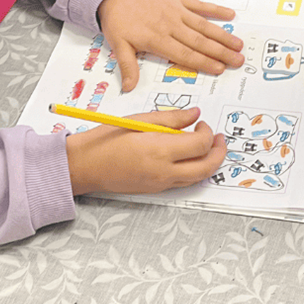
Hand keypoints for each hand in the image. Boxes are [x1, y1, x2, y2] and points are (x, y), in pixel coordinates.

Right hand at [66, 108, 226, 195]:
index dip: (207, 133)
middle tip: (219, 139)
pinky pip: (184, 182)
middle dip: (218, 152)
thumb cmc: (106, 139)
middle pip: (206, 167)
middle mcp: (163, 171)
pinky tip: (191, 158)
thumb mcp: (139, 120)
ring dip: (209, 163)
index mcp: (159, 150)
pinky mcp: (156, 190)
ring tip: (210, 148)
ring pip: (197, 178)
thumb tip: (194, 114)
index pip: (200, 145)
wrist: (84, 165)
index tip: (202, 124)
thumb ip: (171, 118)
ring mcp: (160, 184)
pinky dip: (194, 171)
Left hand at [97, 0, 244, 91]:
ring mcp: (177, 11)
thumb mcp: (119, 45)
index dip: (204, 62)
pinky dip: (215, 10)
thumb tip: (129, 88)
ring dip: (222, 36)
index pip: (185, 54)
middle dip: (221, 52)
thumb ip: (128, 67)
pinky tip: (230, 15)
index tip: (219, 69)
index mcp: (157, 39)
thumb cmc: (118, 20)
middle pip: (200, 42)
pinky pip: (200, 5)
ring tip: (238, 45)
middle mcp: (171, 25)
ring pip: (204, 26)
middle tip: (238, 61)